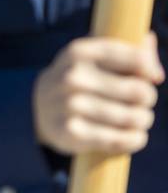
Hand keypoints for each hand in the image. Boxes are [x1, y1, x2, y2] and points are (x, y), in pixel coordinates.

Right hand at [34, 34, 162, 155]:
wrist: (37, 107)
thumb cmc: (80, 78)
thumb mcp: (95, 58)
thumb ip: (132, 53)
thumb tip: (157, 74)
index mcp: (80, 52)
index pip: (137, 59)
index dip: (149, 70)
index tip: (149, 77)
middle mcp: (73, 76)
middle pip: (140, 91)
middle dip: (147, 98)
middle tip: (140, 101)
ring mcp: (71, 105)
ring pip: (135, 118)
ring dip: (143, 120)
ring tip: (137, 119)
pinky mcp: (72, 132)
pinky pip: (123, 140)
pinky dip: (135, 139)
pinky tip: (131, 135)